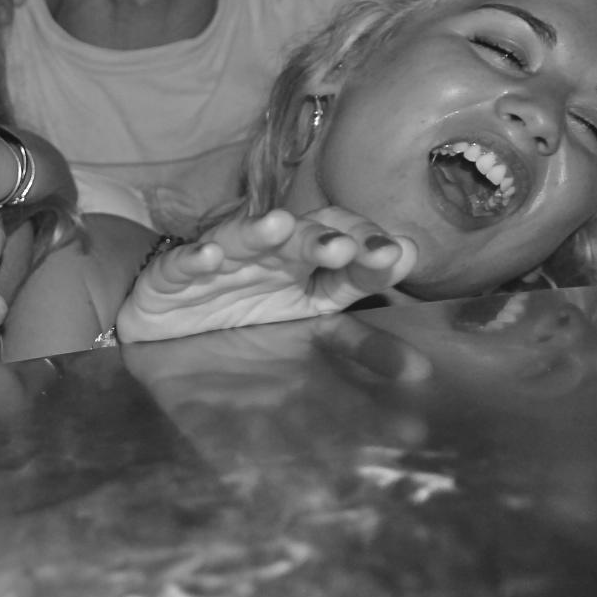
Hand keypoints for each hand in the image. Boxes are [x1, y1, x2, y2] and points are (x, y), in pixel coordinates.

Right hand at [115, 207, 417, 343]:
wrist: (173, 329)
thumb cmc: (246, 325)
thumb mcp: (308, 339)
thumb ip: (362, 347)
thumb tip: (424, 370)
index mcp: (308, 272)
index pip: (346, 251)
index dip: (369, 248)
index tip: (397, 255)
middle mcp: (269, 258)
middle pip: (298, 237)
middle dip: (320, 238)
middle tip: (343, 247)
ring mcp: (221, 262)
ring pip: (240, 236)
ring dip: (259, 231)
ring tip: (278, 226)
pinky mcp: (172, 274)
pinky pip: (181, 263)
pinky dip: (192, 259)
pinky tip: (206, 258)